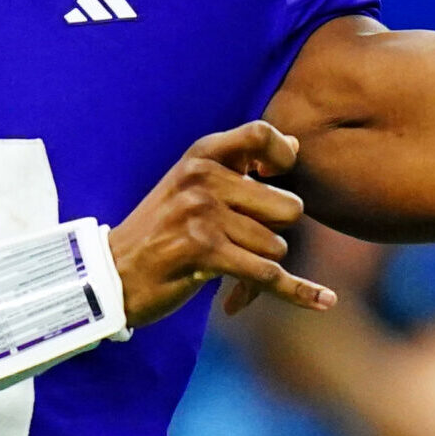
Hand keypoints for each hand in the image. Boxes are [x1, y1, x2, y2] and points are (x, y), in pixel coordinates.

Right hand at [109, 121, 335, 327]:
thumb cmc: (160, 232)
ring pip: (276, 246)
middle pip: (287, 206)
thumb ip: (242, 166)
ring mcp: (202, 214)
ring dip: (259, 266)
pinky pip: (267, 275)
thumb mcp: (193, 187)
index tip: (276, 176)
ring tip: (226, 269)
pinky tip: (324, 300)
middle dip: (274, 232)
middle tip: (240, 242)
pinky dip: (296, 292)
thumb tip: (294, 146)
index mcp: (202, 156)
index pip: (261, 134)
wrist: (111, 275)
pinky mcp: (204, 252)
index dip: (282, 156)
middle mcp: (203, 178)